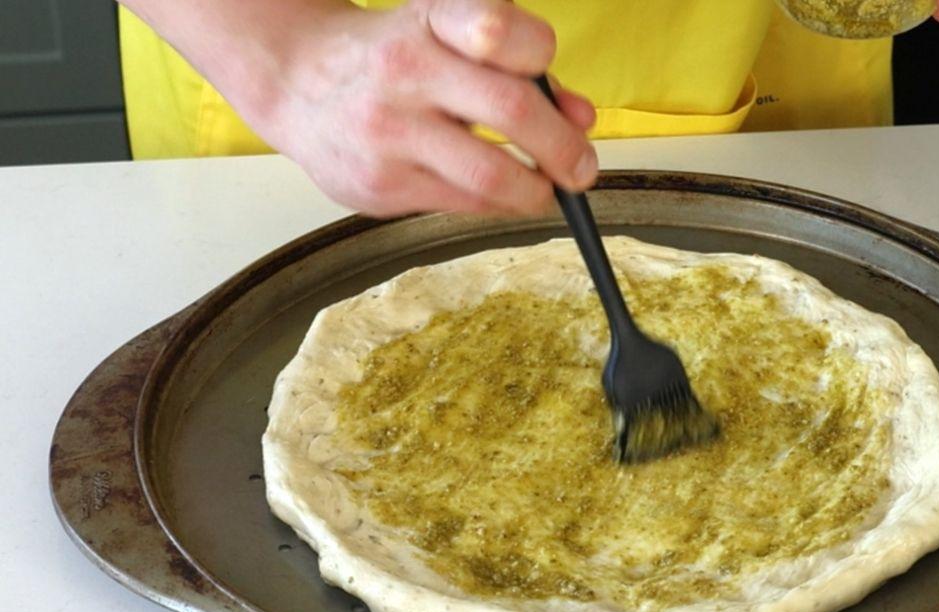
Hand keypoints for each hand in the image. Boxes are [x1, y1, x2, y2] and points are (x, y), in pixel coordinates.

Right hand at [242, 0, 596, 215]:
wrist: (294, 82)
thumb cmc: (393, 57)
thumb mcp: (449, 36)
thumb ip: (520, 69)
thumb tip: (582, 118)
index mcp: (429, 18)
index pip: (500, 28)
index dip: (542, 56)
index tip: (554, 83)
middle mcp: (405, 68)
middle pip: (512, 109)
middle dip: (564, 149)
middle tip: (583, 169)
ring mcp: (389, 130)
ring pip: (492, 175)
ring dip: (537, 192)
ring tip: (547, 191)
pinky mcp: (381, 183)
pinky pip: (463, 205)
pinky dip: (497, 205)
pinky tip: (500, 196)